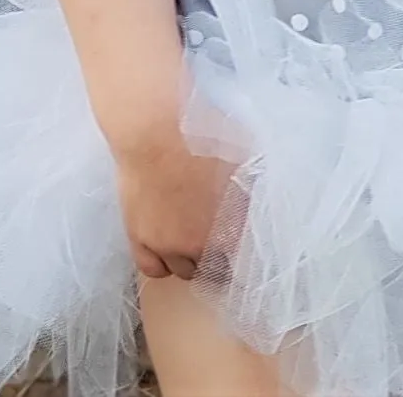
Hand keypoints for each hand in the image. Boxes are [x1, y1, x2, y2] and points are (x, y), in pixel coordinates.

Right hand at [113, 124, 241, 281]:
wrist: (154, 130)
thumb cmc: (201, 132)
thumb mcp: (243, 154)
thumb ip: (253, 182)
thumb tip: (261, 191)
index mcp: (233, 222)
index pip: (244, 254)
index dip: (242, 247)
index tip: (239, 240)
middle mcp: (202, 242)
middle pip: (216, 268)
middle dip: (218, 256)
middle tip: (216, 241)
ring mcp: (169, 245)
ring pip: (185, 271)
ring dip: (192, 260)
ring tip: (192, 243)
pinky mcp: (140, 239)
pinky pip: (153, 268)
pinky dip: (162, 262)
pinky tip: (167, 248)